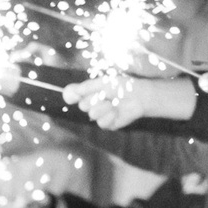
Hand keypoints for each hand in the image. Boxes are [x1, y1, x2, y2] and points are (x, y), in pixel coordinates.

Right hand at [61, 74, 194, 131]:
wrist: (141, 97)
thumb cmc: (123, 86)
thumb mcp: (102, 83)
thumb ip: (84, 87)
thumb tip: (66, 92)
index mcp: (88, 92)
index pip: (71, 95)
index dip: (72, 95)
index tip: (75, 94)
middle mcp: (91, 103)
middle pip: (82, 105)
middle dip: (94, 99)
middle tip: (106, 94)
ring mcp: (99, 114)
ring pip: (92, 115)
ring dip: (104, 107)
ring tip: (114, 102)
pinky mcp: (107, 124)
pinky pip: (101, 123)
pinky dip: (110, 116)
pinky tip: (117, 111)